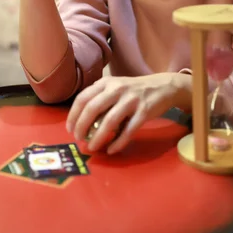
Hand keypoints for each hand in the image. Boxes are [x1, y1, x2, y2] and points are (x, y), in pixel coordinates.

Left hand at [66, 73, 191, 154]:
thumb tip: (80, 117)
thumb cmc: (134, 89)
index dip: (73, 115)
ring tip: (92, 147)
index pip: (83, 98)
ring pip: (109, 121)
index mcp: (106, 82)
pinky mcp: (144, 112)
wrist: (163, 87)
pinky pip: (128, 131)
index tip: (70, 129)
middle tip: (78, 139)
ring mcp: (131, 100)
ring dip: (98, 137)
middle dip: (81, 126)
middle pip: (92, 108)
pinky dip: (118, 142)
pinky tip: (111, 150)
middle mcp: (117, 89)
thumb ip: (99, 96)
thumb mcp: (115, 85)